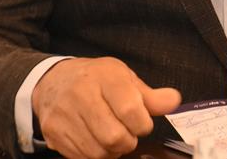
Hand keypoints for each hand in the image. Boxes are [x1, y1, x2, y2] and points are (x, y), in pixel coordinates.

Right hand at [31, 57, 180, 158]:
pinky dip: (95, 154)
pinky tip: (96, 140)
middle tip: (128, 132)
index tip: (142, 122)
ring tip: (112, 135)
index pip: (130, 109)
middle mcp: (81, 94)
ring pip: (98, 152)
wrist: (52, 82)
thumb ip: (150, 95)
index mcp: (104, 76)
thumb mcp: (124, 78)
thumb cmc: (95, 79)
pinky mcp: (53, 134)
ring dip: (112, 151)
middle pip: (114, 136)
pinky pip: (82, 157)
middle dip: (128, 141)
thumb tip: (174, 101)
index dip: (142, 123)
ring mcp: (64, 116)